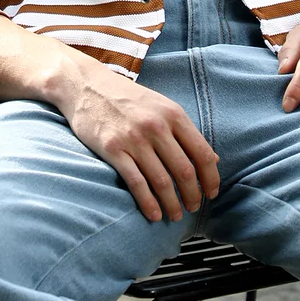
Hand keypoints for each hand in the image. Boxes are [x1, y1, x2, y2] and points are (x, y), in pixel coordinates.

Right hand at [55, 58, 219, 223]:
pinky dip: (148, 203)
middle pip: (184, 171)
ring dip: (171, 204)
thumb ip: (184, 131)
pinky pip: (136, 183)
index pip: (202, 153)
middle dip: (192, 196)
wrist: (87, 84)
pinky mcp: (113, 149)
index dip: (210, 178)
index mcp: (173, 114)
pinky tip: (153, 215)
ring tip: (174, 215)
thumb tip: (212, 158)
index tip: (211, 193)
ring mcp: (134, 138)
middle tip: (193, 208)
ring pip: (162, 181)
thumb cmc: (127, 98)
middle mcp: (156, 126)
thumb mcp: (161, 105)